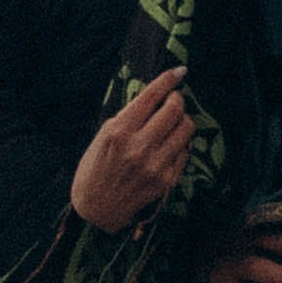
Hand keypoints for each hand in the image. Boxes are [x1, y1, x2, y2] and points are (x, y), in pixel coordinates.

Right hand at [71, 66, 193, 234]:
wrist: (96, 211)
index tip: (179, 71)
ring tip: (172, 124)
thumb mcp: (103, 137)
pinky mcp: (166, 180)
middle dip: (177, 100)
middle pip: (174, 109)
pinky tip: (169, 146)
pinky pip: (184, 151)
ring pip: (186, 128)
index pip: (151, 96)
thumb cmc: (95, 170)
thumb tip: (152, 96)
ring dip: (182, 120)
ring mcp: (155, 164)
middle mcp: (139, 146)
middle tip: (173, 101)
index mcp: (119, 131)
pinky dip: (180, 144)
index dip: (168, 79)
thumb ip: (127, 117)